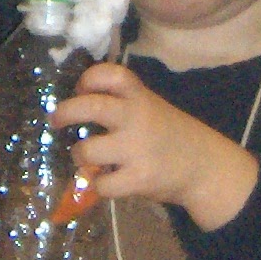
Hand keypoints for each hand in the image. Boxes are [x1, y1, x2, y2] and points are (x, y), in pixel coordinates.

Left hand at [51, 62, 259, 230]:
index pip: (110, 75)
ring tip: (86, 157)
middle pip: (90, 107)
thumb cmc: (168, 135)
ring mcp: (137, 148)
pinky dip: (98, 185)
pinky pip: (100, 184)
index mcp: (139, 97)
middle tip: (56, 120)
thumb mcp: (148, 107)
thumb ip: (119, 103)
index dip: (89, 79)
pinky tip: (107, 180)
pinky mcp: (139, 178)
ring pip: (86, 150)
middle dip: (65, 112)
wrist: (204, 167)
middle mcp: (136, 117)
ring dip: (79, 155)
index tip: (81, 88)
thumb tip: (74, 106)